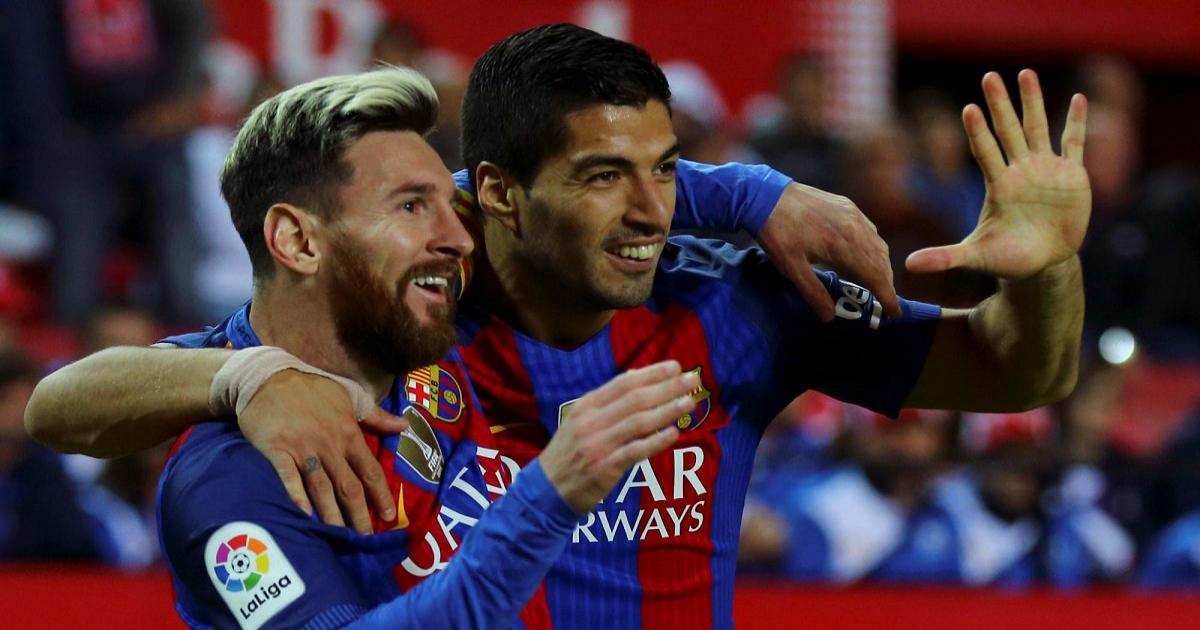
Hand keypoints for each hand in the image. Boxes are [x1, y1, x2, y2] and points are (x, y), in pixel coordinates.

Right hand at [238, 369, 408, 533]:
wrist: (269, 377)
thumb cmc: (312, 388)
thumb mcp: (350, 396)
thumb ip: (376, 416)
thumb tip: (405, 425)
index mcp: (349, 433)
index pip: (370, 470)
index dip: (381, 494)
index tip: (389, 516)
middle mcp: (329, 445)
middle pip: (349, 486)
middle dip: (359, 514)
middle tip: (365, 538)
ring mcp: (303, 449)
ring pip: (322, 487)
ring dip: (332, 514)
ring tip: (340, 536)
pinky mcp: (277, 451)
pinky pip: (288, 477)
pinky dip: (297, 496)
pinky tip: (304, 515)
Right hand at [539, 361, 695, 512]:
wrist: (547, 490)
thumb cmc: (569, 452)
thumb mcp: (579, 420)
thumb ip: (608, 399)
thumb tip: (636, 375)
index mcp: (586, 406)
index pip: (623, 383)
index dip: (652, 374)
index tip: (676, 367)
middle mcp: (590, 422)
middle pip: (635, 399)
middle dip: (666, 387)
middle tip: (692, 381)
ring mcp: (597, 445)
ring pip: (638, 423)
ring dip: (667, 411)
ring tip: (689, 403)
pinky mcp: (604, 469)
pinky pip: (635, 452)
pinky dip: (656, 442)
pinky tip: (674, 433)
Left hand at [757, 183, 900, 321]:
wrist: (766, 195)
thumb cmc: (777, 233)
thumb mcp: (791, 268)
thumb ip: (813, 292)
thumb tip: (829, 317)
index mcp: (843, 246)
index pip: (875, 276)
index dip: (887, 296)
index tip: (894, 313)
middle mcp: (855, 228)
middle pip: (881, 262)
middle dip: (886, 284)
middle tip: (885, 302)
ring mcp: (853, 215)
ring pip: (878, 245)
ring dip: (882, 266)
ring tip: (878, 283)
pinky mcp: (848, 206)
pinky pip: (870, 230)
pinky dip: (874, 248)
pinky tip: (867, 256)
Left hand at [907, 70, 1089, 280]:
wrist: (1044, 263)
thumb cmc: (1007, 259)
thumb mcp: (976, 258)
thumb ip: (945, 258)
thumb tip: (908, 265)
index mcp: (998, 186)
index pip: (985, 152)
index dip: (978, 132)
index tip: (968, 109)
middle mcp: (1019, 171)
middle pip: (1008, 131)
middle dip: (1000, 104)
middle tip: (989, 76)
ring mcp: (1045, 170)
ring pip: (1038, 127)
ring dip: (1033, 101)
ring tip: (1024, 73)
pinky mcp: (1071, 175)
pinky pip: (1073, 142)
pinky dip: (1075, 122)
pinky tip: (1077, 98)